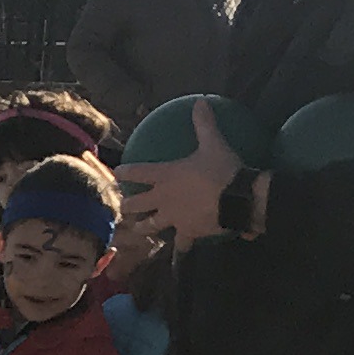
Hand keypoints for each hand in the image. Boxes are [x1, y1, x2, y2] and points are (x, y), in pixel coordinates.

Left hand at [116, 98, 235, 250]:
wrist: (238, 199)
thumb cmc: (223, 170)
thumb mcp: (213, 143)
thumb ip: (204, 124)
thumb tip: (201, 101)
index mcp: (166, 176)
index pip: (137, 173)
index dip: (124, 173)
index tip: (115, 174)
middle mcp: (163, 199)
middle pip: (136, 205)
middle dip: (127, 206)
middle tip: (122, 207)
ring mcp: (173, 218)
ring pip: (151, 226)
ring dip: (144, 228)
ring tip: (139, 230)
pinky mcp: (187, 233)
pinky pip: (180, 244)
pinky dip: (180, 248)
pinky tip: (178, 253)